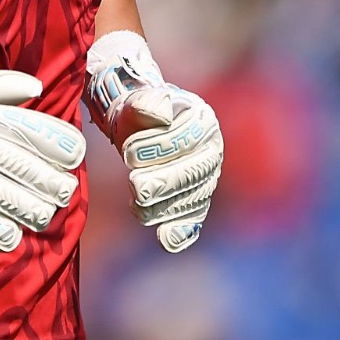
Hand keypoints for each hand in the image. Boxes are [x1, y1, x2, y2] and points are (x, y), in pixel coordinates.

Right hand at [0, 51, 85, 252]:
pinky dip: (0, 232)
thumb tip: (37, 90)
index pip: (38, 135)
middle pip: (29, 171)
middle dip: (55, 185)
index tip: (74, 157)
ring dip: (34, 211)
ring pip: (10, 200)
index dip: (63, 149)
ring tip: (43, 215)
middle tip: (63, 191)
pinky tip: (14, 235)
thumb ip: (4, 87)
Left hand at [110, 84, 223, 252]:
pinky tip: (167, 239)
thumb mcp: (139, 100)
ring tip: (136, 203)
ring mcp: (206, 180)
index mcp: (202, 121)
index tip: (128, 153)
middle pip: (191, 173)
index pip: (184, 139)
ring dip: (160, 205)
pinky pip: (193, 220)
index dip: (156, 148)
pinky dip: (181, 231)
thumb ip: (147, 102)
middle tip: (135, 186)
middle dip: (161, 182)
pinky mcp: (196, 203)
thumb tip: (159, 114)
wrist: (140, 130)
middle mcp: (211, 151)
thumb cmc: (140, 113)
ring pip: (189, 200)